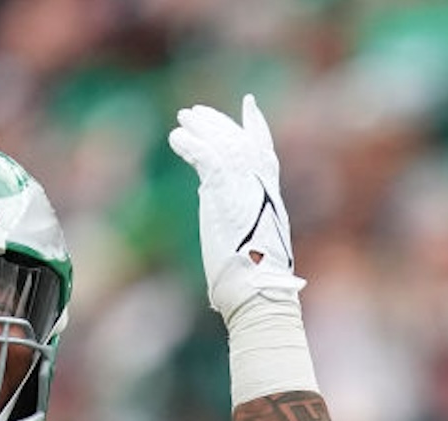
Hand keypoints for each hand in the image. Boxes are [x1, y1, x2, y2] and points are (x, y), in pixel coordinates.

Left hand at [168, 94, 304, 320]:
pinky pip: (205, 155)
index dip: (257, 126)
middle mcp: (260, 185)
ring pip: (223, 142)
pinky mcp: (223, 191)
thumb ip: (244, 223)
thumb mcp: (254, 244)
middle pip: (240, 140)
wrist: (257, 289)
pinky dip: (190, 144)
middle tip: (197, 111)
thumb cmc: (255, 282)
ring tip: (183, 118)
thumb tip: (230, 229)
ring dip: (202, 128)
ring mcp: (244, 186)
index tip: (250, 105)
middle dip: (219, 123)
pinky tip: (177, 138)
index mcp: (270, 196)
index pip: (265, 150)